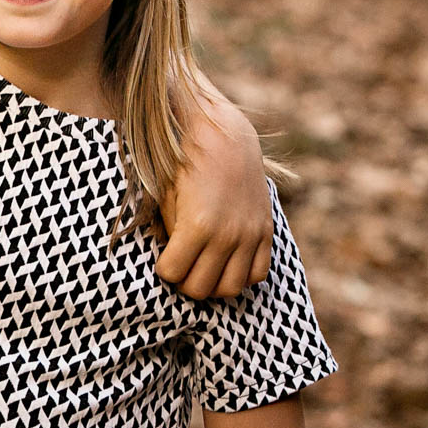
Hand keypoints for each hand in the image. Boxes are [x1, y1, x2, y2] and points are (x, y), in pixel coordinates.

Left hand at [155, 95, 272, 299]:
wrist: (225, 138)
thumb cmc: (185, 164)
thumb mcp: (166, 196)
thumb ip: (169, 233)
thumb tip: (172, 262)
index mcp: (197, 225)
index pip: (173, 273)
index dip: (163, 269)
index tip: (163, 259)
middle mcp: (226, 235)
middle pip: (201, 288)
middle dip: (185, 282)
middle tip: (180, 269)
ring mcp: (249, 235)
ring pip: (230, 288)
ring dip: (212, 285)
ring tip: (202, 270)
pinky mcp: (265, 231)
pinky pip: (256, 274)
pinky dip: (240, 276)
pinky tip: (226, 264)